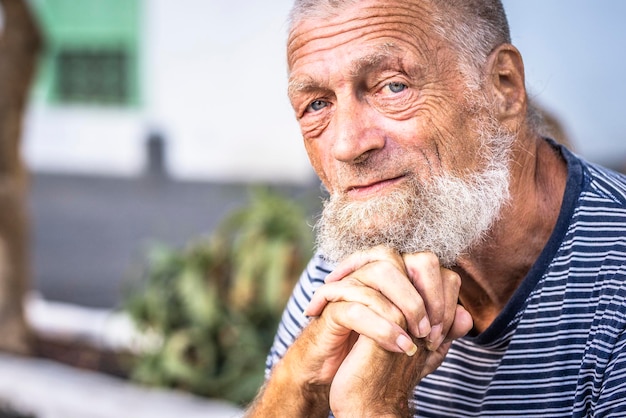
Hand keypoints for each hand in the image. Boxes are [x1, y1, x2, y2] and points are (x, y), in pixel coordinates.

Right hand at [306, 246, 468, 350]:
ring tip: (416, 340)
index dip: (442, 297)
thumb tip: (465, 316)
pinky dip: (383, 326)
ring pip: (382, 272)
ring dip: (407, 307)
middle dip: (427, 297)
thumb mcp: (416, 345)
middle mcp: (371, 273)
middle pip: (406, 258)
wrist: (342, 379)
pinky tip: (399, 347)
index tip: (442, 334)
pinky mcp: (330, 304)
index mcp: (394, 278)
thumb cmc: (378, 355)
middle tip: (431, 334)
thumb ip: (441, 331)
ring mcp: (349, 284)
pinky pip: (358, 303)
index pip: (429, 266)